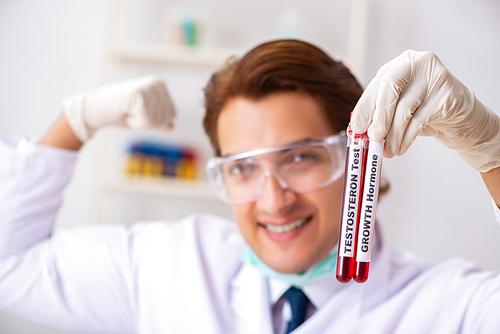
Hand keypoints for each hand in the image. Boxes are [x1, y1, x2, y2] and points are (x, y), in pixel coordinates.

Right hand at [63, 75, 175, 140]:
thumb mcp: (146, 117)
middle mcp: (157, 83)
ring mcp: (148, 87)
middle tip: (131, 111)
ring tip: (127, 111)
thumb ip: (162, 121)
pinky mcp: (139, 94)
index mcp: (161, 85)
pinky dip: (135, 122)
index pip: (172, 115)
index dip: (155, 121)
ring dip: (140, 122)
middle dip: (148, 122)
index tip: (138, 111)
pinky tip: (125, 112)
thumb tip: (172, 126)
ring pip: (156, 122)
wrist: (96, 108)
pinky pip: (147, 121)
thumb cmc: (121, 112)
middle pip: (165, 119)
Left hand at [351, 50, 499, 172]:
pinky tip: (401, 148)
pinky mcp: (447, 93)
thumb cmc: (425, 112)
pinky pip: (420, 119)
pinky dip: (407, 138)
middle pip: (390, 88)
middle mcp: (417, 63)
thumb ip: (379, 113)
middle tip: (373, 138)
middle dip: (379, 118)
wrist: (462, 120)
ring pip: (404, 108)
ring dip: (393, 134)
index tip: (356, 127)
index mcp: (400, 64)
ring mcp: (435, 75)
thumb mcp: (398, 109)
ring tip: (388, 151)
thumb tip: (357, 129)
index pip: (377, 84)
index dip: (365, 107)